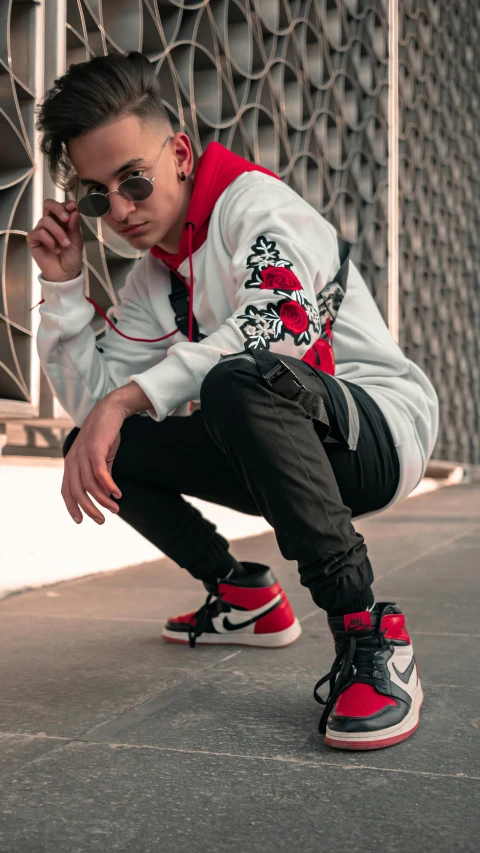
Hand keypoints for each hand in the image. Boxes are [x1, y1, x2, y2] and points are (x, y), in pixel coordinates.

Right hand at [27, 199, 83, 281]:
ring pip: (46, 221)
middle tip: (66, 219)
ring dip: (58, 233)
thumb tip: (74, 211)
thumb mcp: (77, 240)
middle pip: (48, 205)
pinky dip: (50, 241)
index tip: (73, 207)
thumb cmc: (71, 257)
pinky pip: (40, 233)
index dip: (65, 204)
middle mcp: (50, 223)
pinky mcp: (33, 239)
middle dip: (58, 209)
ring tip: (66, 244)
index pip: (60, 206)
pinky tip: (55, 250)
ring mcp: (41, 230)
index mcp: (62, 221)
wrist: (66, 274)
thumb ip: (75, 226)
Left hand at [62, 395, 124, 524]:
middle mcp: (73, 460)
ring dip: (103, 500)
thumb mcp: (101, 457)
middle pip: (77, 491)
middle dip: (89, 509)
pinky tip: (117, 493)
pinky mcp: (94, 449)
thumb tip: (107, 494)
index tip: (80, 521)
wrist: (110, 411)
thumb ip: (101, 475)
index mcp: (71, 464)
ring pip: (89, 485)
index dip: (72, 507)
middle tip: (101, 520)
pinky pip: (99, 473)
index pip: (66, 490)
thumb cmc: (105, 435)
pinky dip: (108, 485)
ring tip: (115, 508)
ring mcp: (82, 454)